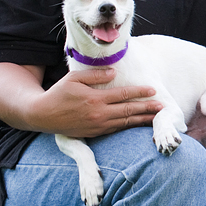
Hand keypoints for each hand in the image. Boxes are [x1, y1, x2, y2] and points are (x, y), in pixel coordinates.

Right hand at [30, 69, 162, 137]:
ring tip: (155, 117)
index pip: (123, 95)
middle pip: (128, 111)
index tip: (152, 90)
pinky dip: (129, 126)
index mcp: (95, 99)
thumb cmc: (59, 93)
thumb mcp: (74, 78)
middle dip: (147, 108)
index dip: (139, 92)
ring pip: (125, 122)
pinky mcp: (96, 133)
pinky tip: (138, 123)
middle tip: (162, 107)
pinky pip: (117, 129)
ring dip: (141, 120)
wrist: (43, 115)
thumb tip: (114, 72)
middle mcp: (99, 114)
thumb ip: (95, 75)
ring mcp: (98, 125)